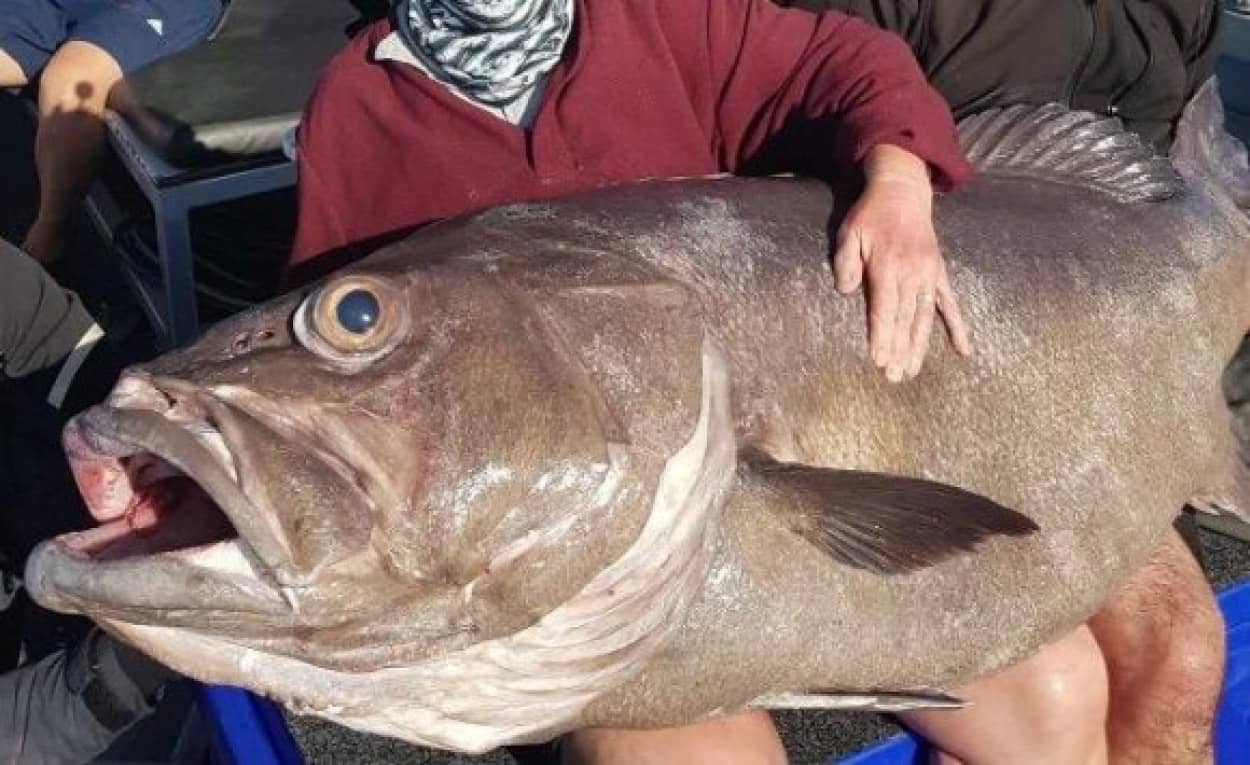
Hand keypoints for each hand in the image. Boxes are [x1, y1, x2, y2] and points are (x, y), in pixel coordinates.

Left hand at [833, 145, 972, 381]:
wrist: (903, 191)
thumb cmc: (870, 215)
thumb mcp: (850, 233)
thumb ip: (846, 262)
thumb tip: (845, 291)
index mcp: (888, 267)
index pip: (884, 309)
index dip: (882, 336)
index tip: (879, 360)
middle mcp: (912, 274)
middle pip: (905, 320)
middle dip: (899, 350)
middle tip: (894, 377)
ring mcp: (929, 275)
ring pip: (925, 318)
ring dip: (919, 347)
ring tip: (911, 372)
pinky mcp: (939, 274)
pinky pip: (950, 304)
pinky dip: (958, 327)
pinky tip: (964, 351)